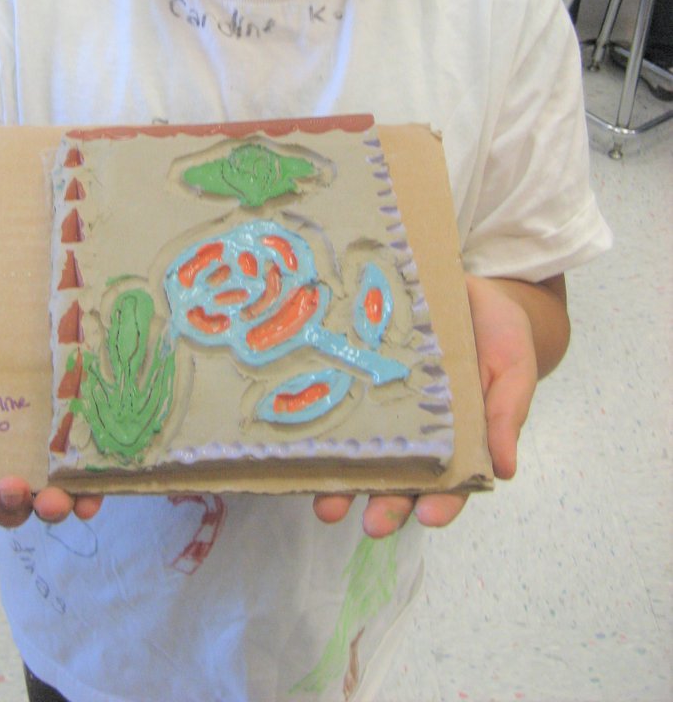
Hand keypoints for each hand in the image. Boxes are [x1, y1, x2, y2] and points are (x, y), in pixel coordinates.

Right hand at [0, 292, 102, 527]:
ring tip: (54, 499)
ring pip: (48, 502)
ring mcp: (49, 461)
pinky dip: (88, 496)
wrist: (17, 315)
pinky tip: (91, 496)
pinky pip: (86, 483)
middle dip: (11, 505)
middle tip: (13, 487)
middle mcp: (12, 465)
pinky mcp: (81, 448)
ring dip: (52, 509)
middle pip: (10, 506)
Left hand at [313, 274, 540, 537]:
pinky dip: (320, 423)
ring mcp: (383, 403)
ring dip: (343, 482)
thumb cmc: (501, 336)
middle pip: (399, 478)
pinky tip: (300, 440)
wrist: (474, 289)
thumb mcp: (513, 369)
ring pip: (361, 451)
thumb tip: (505, 469)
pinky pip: (338, 398)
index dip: (441, 502)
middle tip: (371, 524)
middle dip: (385, 504)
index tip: (428, 515)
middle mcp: (415, 430)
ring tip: (327, 505)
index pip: (450, 482)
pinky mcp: (360, 371)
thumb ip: (507, 415)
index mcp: (458, 438)